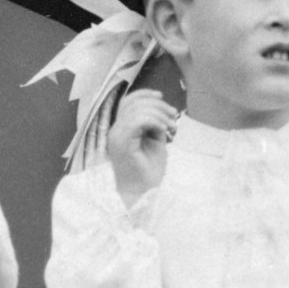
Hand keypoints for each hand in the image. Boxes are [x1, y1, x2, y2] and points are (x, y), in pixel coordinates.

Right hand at [107, 89, 177, 203]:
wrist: (142, 193)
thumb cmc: (148, 171)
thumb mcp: (154, 141)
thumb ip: (153, 124)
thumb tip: (161, 109)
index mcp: (121, 129)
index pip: (127, 101)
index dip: (144, 94)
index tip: (162, 97)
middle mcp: (115, 131)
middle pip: (133, 103)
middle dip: (158, 105)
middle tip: (173, 116)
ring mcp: (116, 137)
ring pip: (137, 110)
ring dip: (159, 114)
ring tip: (171, 126)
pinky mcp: (122, 144)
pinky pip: (138, 121)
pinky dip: (154, 121)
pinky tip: (163, 130)